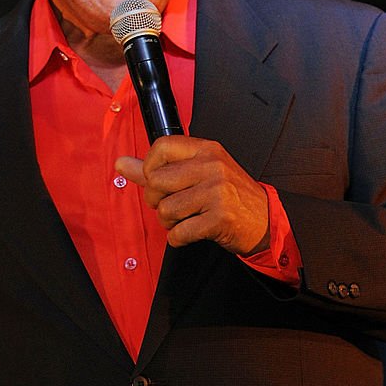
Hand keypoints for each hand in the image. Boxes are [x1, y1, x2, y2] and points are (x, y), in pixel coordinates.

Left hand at [115, 136, 269, 254]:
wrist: (265, 220)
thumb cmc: (229, 195)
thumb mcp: (198, 173)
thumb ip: (156, 169)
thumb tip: (121, 163)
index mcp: (205, 150)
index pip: (160, 147)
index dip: (149, 168)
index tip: (157, 181)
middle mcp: (212, 166)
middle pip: (156, 182)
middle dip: (156, 201)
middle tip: (172, 206)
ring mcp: (217, 192)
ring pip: (165, 209)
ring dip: (168, 222)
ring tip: (184, 219)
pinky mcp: (220, 218)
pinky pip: (179, 232)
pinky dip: (178, 238)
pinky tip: (190, 233)